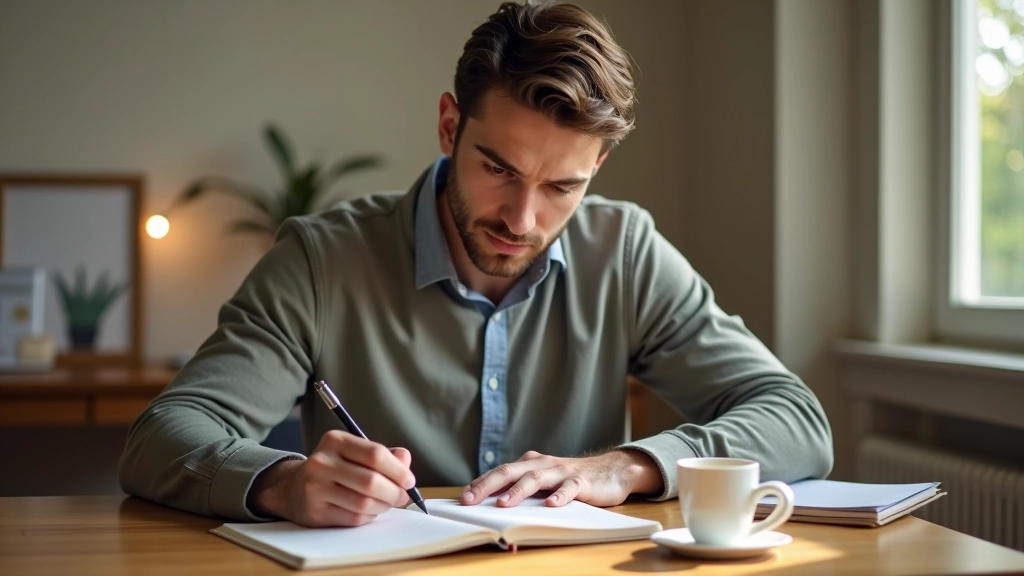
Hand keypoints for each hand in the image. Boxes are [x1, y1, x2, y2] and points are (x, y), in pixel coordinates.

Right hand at [247, 430, 414, 526]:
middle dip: (394, 492)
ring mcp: (315, 488)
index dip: (398, 470)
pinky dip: (369, 517)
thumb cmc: (334, 469)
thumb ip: (384, 455)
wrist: (292, 488)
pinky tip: (369, 511)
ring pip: (364, 503)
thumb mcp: (354, 453)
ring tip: (386, 503)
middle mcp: (322, 462)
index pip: (375, 454)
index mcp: (335, 441)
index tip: (409, 480)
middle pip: (371, 481)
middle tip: (402, 497)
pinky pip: (354, 518)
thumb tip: (405, 460)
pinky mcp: (315, 512)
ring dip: (383, 506)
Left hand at [458, 449, 661, 507]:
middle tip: (470, 500)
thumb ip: (523, 489)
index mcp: (530, 464)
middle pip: (511, 472)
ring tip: (504, 503)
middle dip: (488, 485)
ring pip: (536, 479)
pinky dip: (560, 496)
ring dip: (518, 491)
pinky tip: (552, 505)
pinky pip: (569, 488)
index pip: (500, 472)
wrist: (611, 471)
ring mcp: (562, 472)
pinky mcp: (582, 482)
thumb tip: (493, 505)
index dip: (480, 483)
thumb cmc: (571, 480)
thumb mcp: (544, 482)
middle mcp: (543, 465)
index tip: (462, 497)